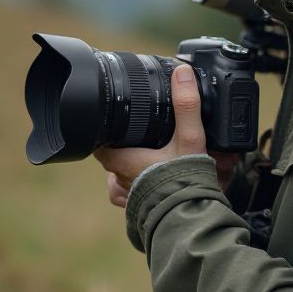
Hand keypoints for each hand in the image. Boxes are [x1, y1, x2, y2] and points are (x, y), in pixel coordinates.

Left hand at [95, 63, 209, 206]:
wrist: (193, 218)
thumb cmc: (186, 181)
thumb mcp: (190, 137)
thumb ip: (186, 105)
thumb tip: (181, 72)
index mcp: (124, 160)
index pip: (99, 142)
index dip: (102, 130)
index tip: (109, 122)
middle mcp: (122, 180)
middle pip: (110, 158)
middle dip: (120, 147)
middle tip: (134, 135)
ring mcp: (131, 197)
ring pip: (119, 179)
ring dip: (128, 169)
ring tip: (144, 159)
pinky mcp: (142, 211)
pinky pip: (132, 199)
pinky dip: (137, 190)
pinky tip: (149, 184)